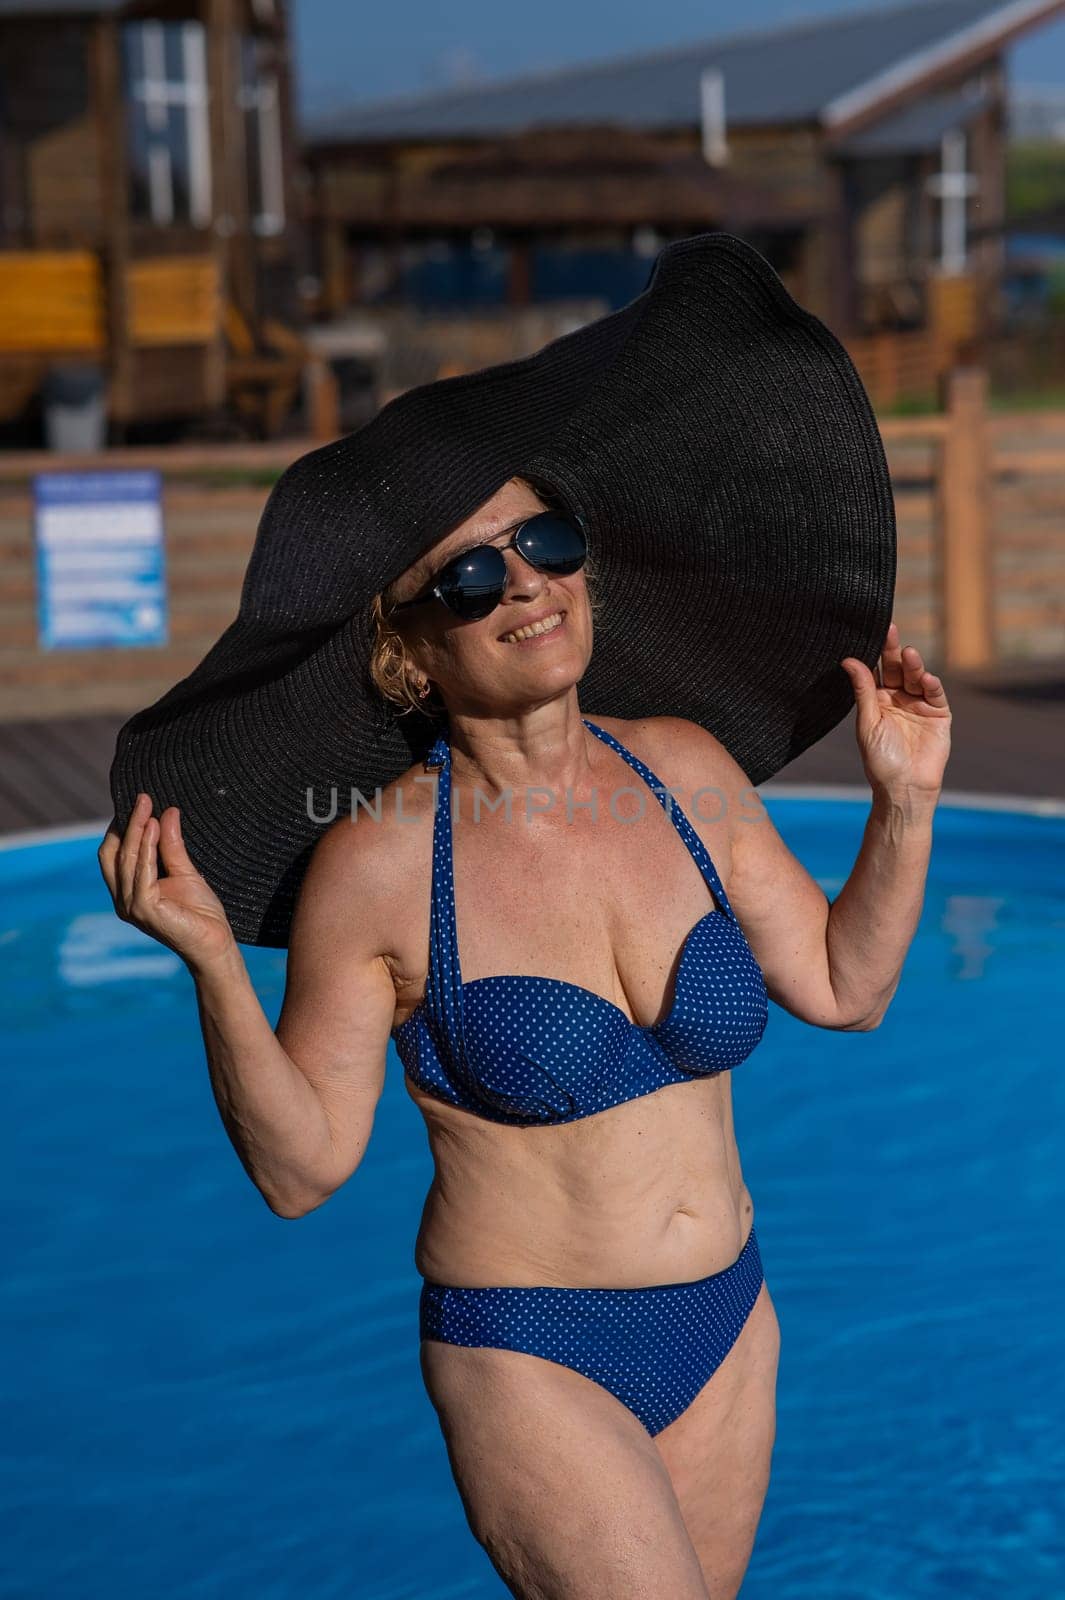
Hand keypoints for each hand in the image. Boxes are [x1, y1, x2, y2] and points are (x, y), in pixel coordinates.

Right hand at [98, 795, 237, 973]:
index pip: (115, 853)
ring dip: (138, 830)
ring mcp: (130, 906)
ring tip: (149, 807)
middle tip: (143, 797)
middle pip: (115, 853)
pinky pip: (142, 873)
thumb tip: (168, 812)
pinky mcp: (144, 910)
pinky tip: (155, 829)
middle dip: (128, 823)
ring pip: (127, 860)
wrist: (215, 943)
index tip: (140, 801)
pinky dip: (147, 849)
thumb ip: (172, 845)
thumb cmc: (201, 913)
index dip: (124, 827)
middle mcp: (123, 899)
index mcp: (127, 891)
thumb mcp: (185, 871)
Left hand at [840, 621, 951, 797]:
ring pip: (916, 678)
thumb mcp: (867, 722)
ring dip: (913, 665)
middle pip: (896, 669)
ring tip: (909, 654)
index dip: (875, 652)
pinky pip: (935, 695)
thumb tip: (848, 660)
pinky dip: (931, 685)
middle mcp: (898, 698)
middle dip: (894, 651)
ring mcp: (919, 705)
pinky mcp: (938, 714)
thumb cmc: (880, 759)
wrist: (904, 787)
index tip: (871, 631)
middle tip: (890, 630)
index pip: (875, 670)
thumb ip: (863, 691)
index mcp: (877, 700)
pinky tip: (926, 679)